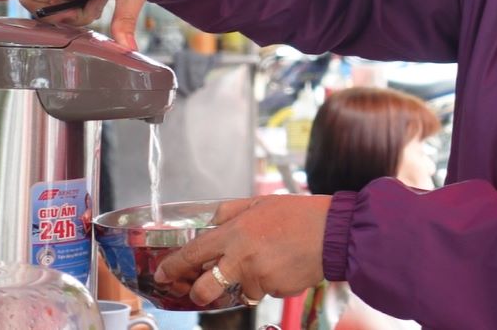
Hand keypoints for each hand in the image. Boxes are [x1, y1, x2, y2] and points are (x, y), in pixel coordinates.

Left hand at [153, 195, 330, 305]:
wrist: (333, 232)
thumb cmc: (299, 214)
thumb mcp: (260, 202)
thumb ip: (231, 211)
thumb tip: (211, 219)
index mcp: (234, 233)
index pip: (193, 254)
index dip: (173, 267)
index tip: (163, 274)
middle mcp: (241, 258)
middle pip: (205, 289)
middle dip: (198, 293)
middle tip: (202, 288)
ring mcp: (258, 277)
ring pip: (240, 290)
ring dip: (247, 281)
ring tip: (269, 260)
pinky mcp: (274, 290)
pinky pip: (264, 291)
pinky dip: (269, 283)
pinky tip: (283, 265)